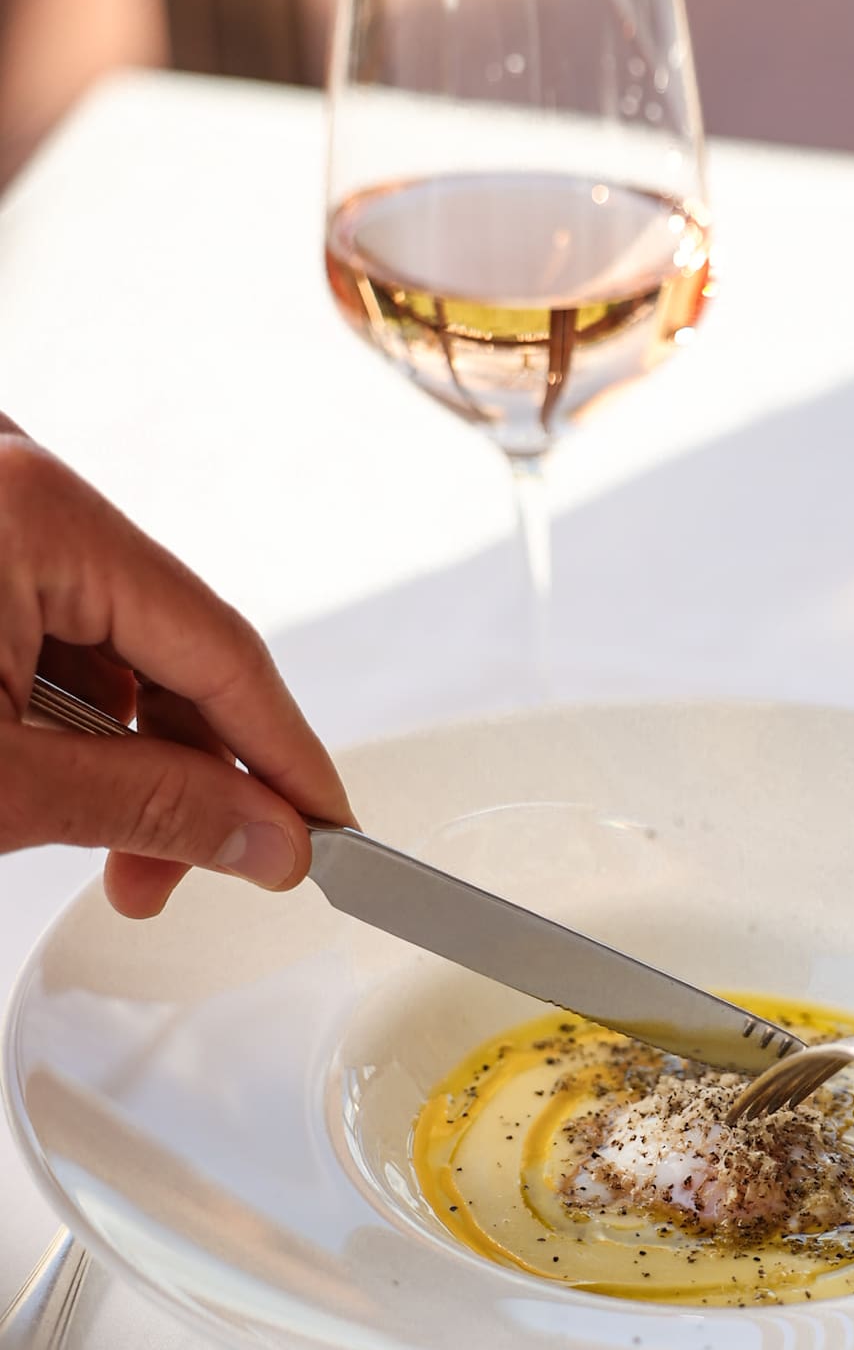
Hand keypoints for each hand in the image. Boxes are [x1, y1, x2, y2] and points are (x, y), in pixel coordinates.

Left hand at [0, 419, 352, 916]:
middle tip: (193, 872)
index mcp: (34, 508)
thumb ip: (151, 808)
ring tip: (106, 843)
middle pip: (163, 641)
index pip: (219, 646)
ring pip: (101, 636)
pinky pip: (41, 618)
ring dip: (115, 747)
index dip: (284, 753)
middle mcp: (13, 478)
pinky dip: (54, 705)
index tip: (325, 827)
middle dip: (182, 771)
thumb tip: (270, 840)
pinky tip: (50, 774)